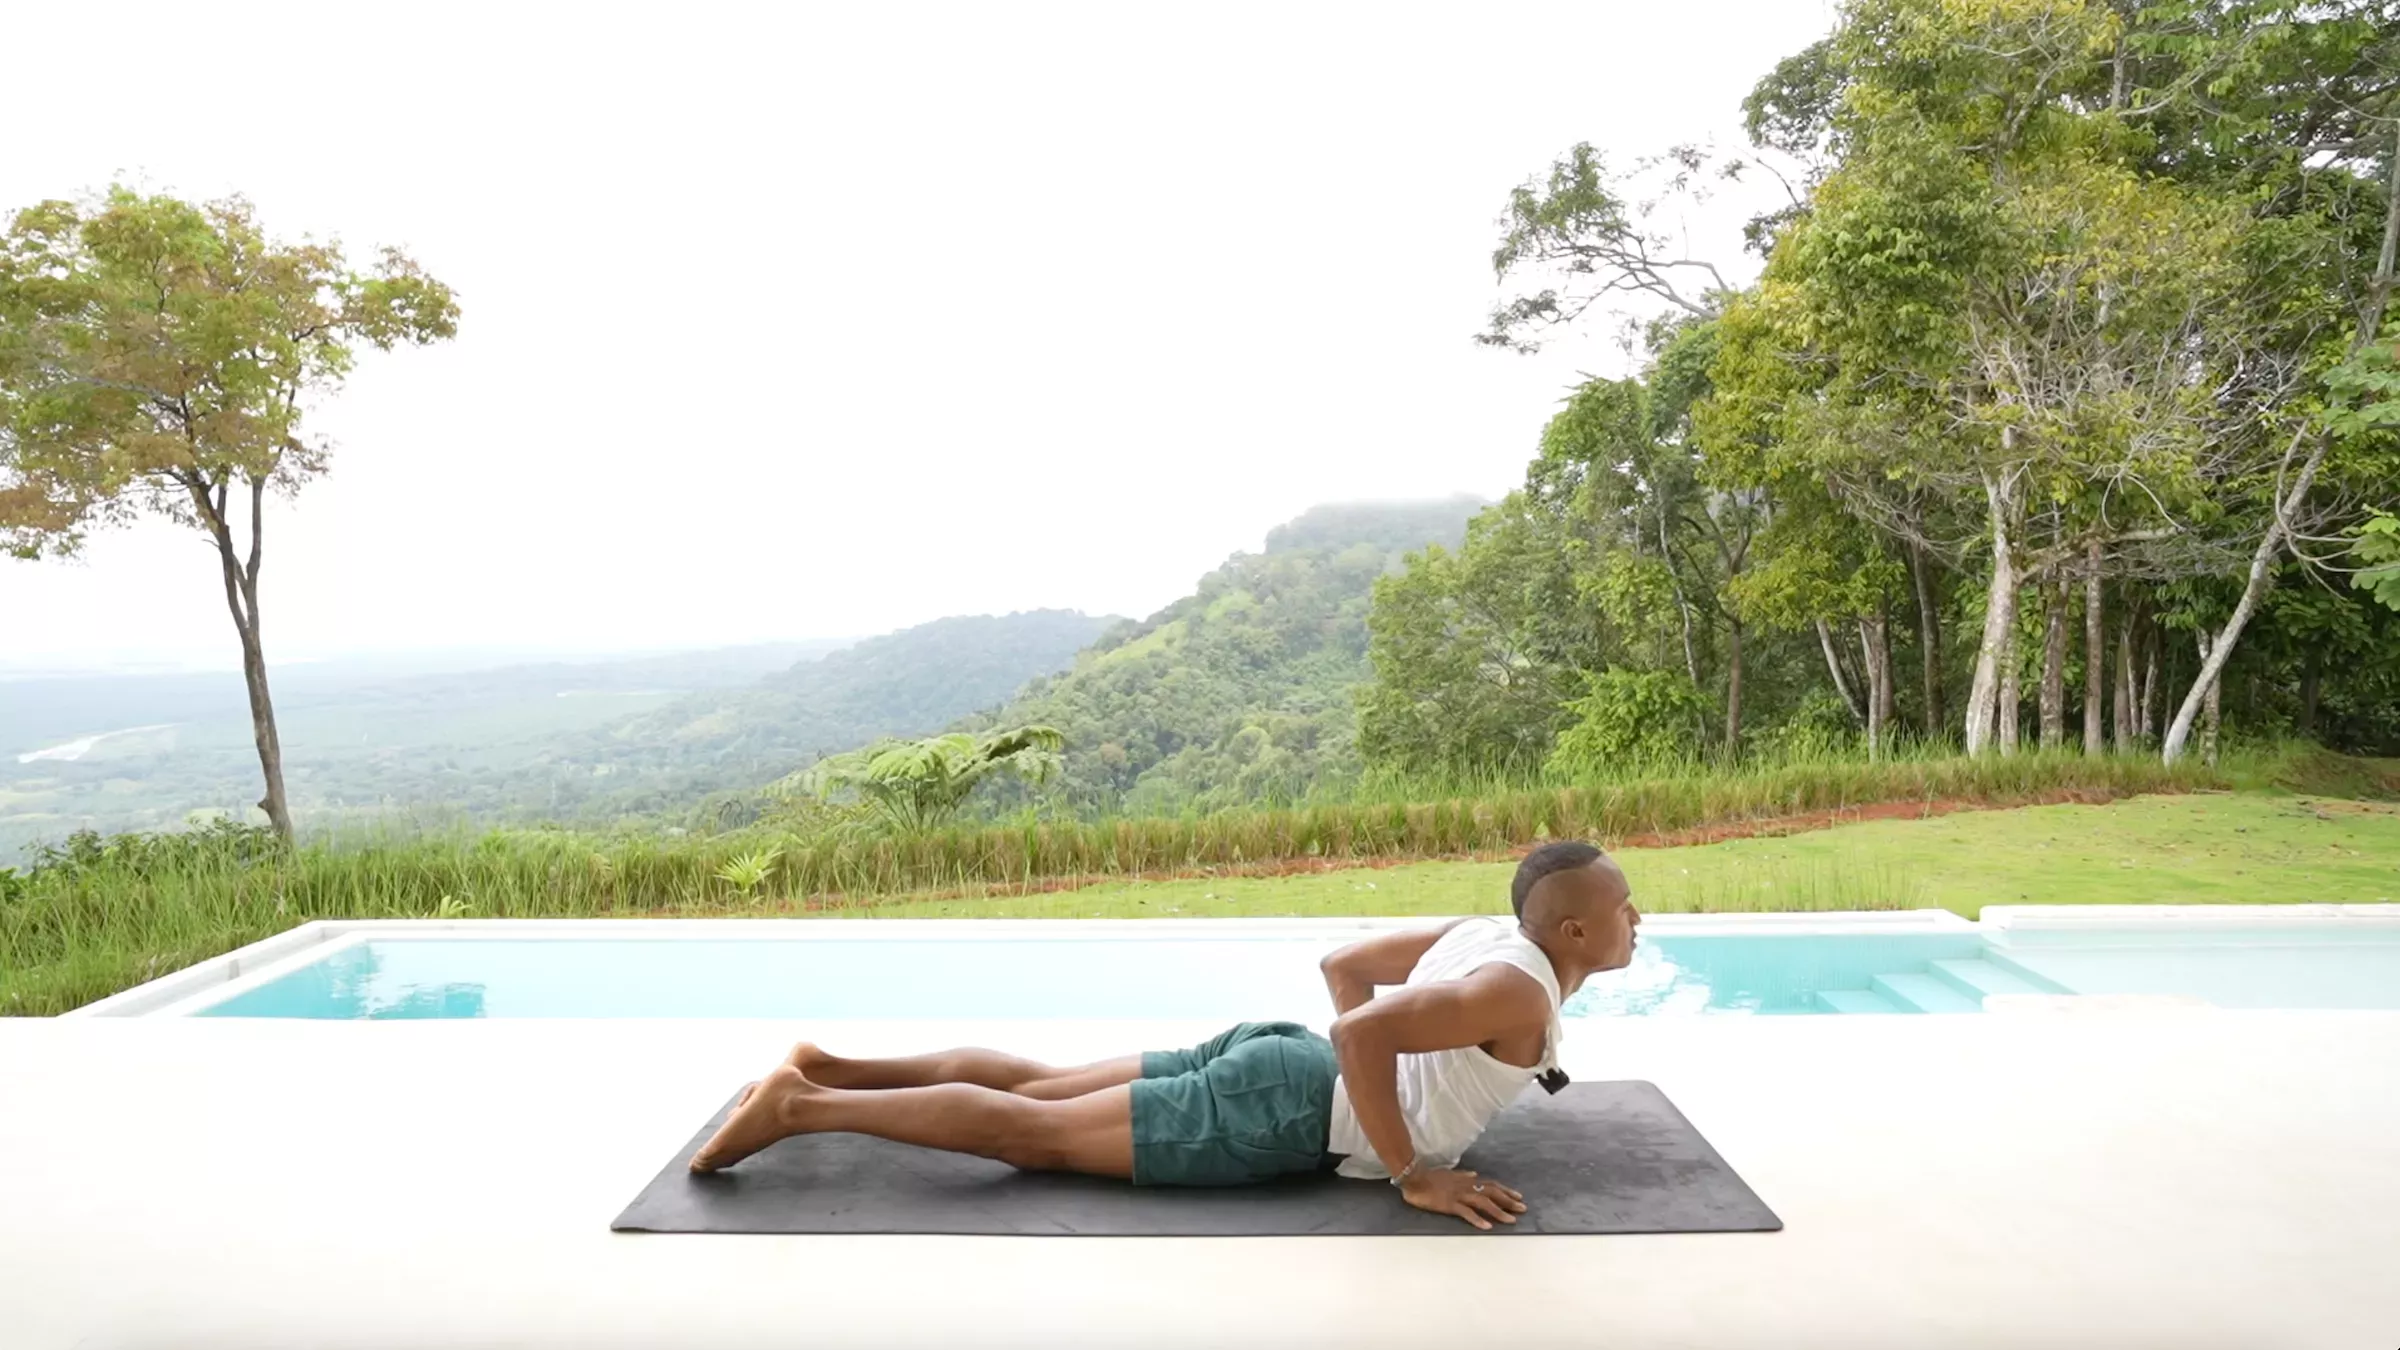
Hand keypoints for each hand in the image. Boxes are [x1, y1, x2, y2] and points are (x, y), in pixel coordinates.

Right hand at [1399, 1167, 1525, 1230]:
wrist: (1414, 1178)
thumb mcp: (1449, 1173)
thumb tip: (1474, 1175)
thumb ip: (1463, 1175)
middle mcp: (1467, 1187)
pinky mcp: (1450, 1204)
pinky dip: (1478, 1219)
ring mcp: (1459, 1195)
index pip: (1491, 1185)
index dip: (1505, 1191)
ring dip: (1498, 1211)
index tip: (1518, 1196)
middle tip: (1523, 1209)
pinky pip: (1466, 1212)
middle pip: (1492, 1193)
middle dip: (1509, 1201)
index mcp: (1467, 1180)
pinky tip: (1487, 1226)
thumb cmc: (1429, 1176)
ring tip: (1511, 1220)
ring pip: (1483, 1203)